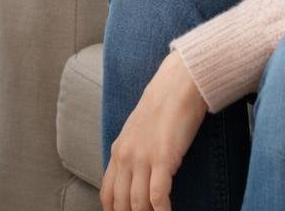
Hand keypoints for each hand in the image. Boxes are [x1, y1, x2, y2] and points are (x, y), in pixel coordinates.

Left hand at [102, 52, 208, 210]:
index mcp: (118, 151)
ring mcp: (143, 158)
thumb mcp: (137, 131)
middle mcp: (126, 156)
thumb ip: (132, 152)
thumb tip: (133, 175)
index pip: (107, 193)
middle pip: (120, 202)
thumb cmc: (163, 107)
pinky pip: (158, 195)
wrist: (177, 85)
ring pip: (137, 203)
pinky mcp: (163, 158)